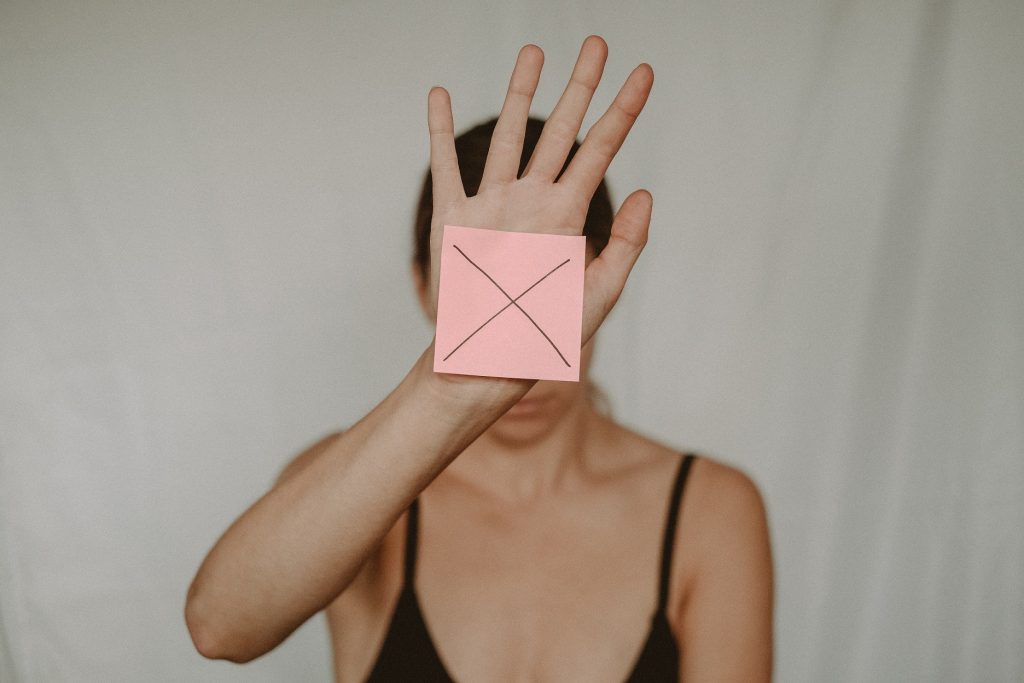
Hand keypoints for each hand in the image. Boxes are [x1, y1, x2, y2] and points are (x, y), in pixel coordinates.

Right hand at [421, 35, 653, 395]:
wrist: (489, 361)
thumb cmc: (546, 335)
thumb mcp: (599, 294)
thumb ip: (626, 244)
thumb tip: (648, 193)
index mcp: (568, 215)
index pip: (602, 149)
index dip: (624, 110)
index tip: (644, 72)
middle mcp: (532, 201)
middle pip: (559, 129)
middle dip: (579, 86)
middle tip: (596, 42)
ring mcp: (492, 205)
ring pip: (506, 135)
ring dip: (518, 93)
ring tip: (533, 52)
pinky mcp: (452, 218)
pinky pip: (445, 166)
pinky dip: (437, 130)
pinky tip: (438, 93)